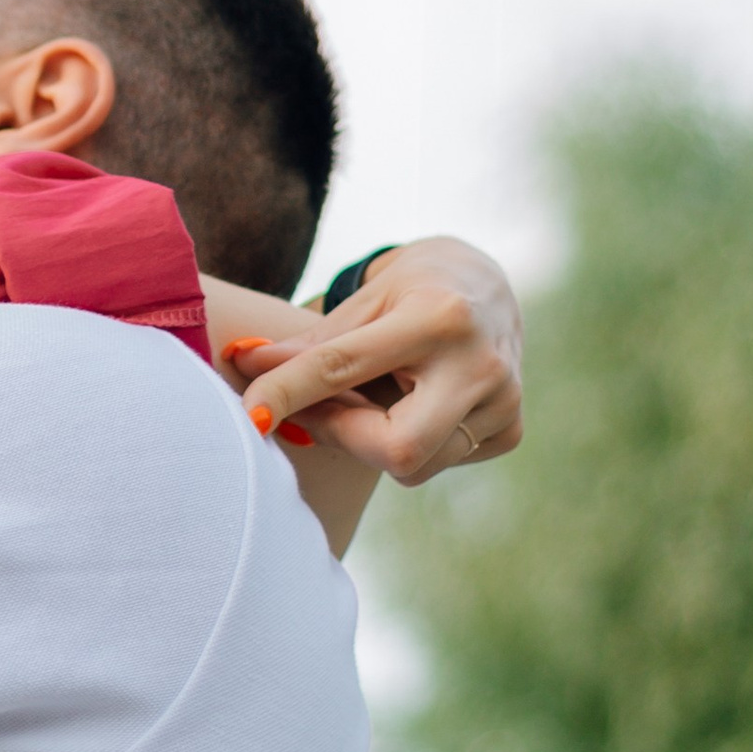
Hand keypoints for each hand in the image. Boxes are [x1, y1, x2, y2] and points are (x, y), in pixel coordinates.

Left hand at [225, 236, 523, 486]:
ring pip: (413, 465)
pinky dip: (406, 445)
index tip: (250, 415)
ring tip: (363, 400)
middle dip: (342, 438)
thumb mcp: (362, 303)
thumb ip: (309, 343)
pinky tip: (409, 407)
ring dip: (368, 442)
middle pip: (398, 448)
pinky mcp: (511, 430)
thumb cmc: (413, 289)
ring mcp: (504, 402)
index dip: (288, 393)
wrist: (487, 285)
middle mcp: (481, 364)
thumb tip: (241, 362)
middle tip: (312, 412)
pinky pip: (436, 464)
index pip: (344, 368)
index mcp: (438, 317)